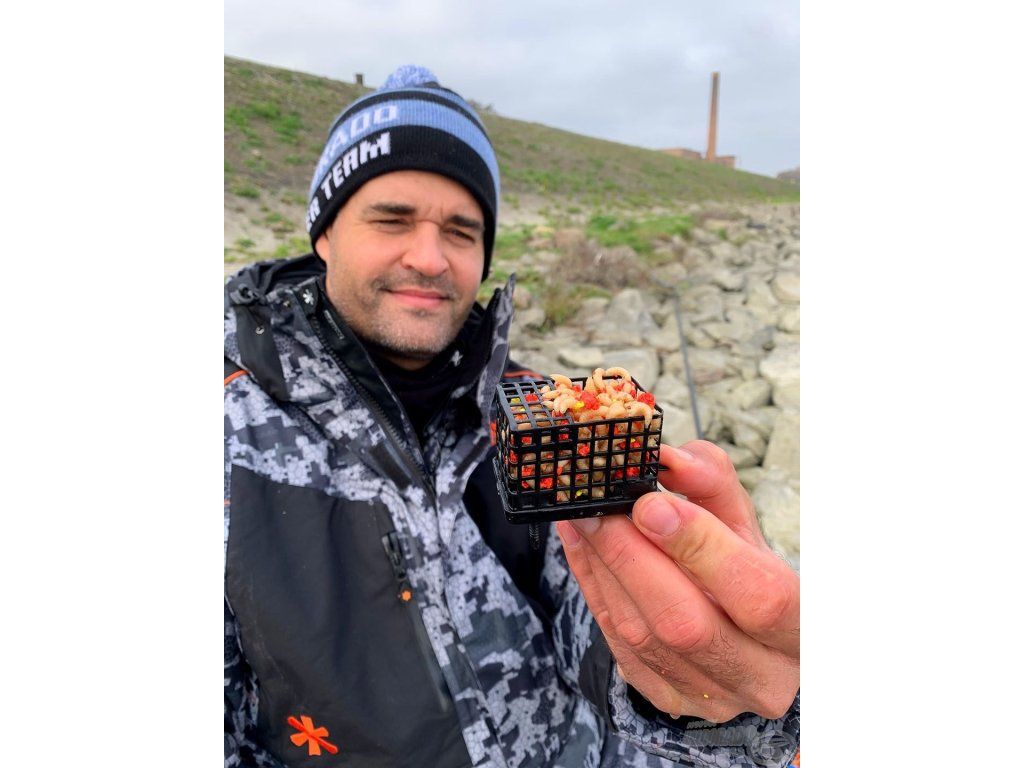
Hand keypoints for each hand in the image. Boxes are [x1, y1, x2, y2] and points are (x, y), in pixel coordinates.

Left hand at [556, 440, 798, 721]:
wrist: (747, 638)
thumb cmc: (747, 568)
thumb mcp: (742, 521)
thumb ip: (710, 482)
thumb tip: (666, 459)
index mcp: (802, 628)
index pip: (757, 595)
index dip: (700, 549)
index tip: (650, 504)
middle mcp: (764, 677)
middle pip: (686, 624)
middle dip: (631, 557)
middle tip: (595, 506)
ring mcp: (713, 698)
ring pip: (643, 638)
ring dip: (603, 569)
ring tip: (579, 516)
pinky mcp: (668, 700)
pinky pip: (619, 647)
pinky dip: (593, 588)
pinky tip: (580, 545)